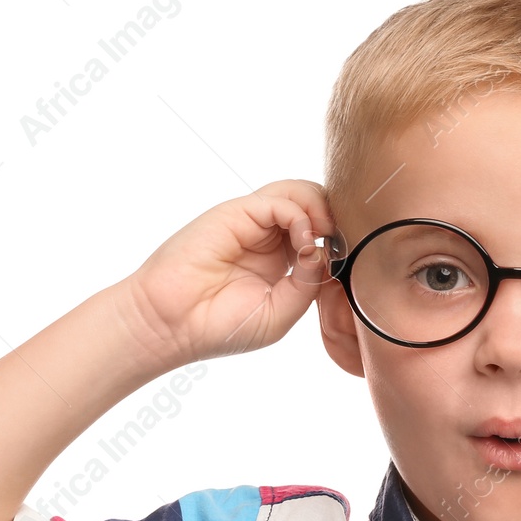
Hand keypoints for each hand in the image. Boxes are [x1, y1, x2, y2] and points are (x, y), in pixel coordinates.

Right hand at [115, 180, 336, 368]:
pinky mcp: (236, 214)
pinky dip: (299, 215)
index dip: (339, 240)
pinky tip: (300, 241)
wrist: (172, 325)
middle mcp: (268, 238)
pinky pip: (280, 200)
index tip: (349, 261)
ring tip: (324, 235)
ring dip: (321, 209)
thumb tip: (323, 249)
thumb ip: (308, 282)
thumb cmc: (221, 327)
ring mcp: (252, 224)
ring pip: (299, 193)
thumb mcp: (281, 313)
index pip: (321, 233)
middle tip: (341, 243)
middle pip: (314, 205)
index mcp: (281, 261)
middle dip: (336, 218)